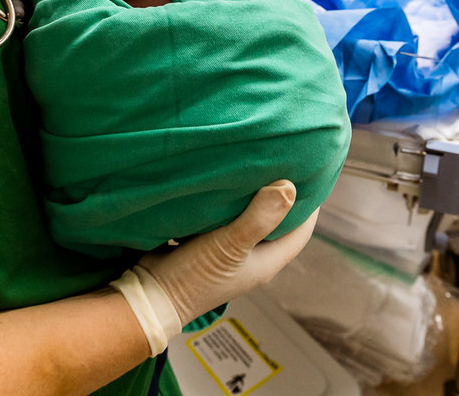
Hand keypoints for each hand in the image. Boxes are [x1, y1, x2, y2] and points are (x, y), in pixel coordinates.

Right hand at [137, 180, 317, 324]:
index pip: (299, 231)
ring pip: (247, 219)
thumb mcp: (230, 244)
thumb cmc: (194, 276)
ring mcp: (228, 253)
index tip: (306, 174)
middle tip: (276, 163)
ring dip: (249, 197)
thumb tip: (289, 188)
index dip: (308, 205)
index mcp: (266, 261)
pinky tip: (220, 182)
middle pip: (275, 223)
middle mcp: (251, 258)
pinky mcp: (205, 245)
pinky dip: (224, 203)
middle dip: (278, 196)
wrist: (151, 296)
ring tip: (250, 166)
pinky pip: (222, 219)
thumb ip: (259, 218)